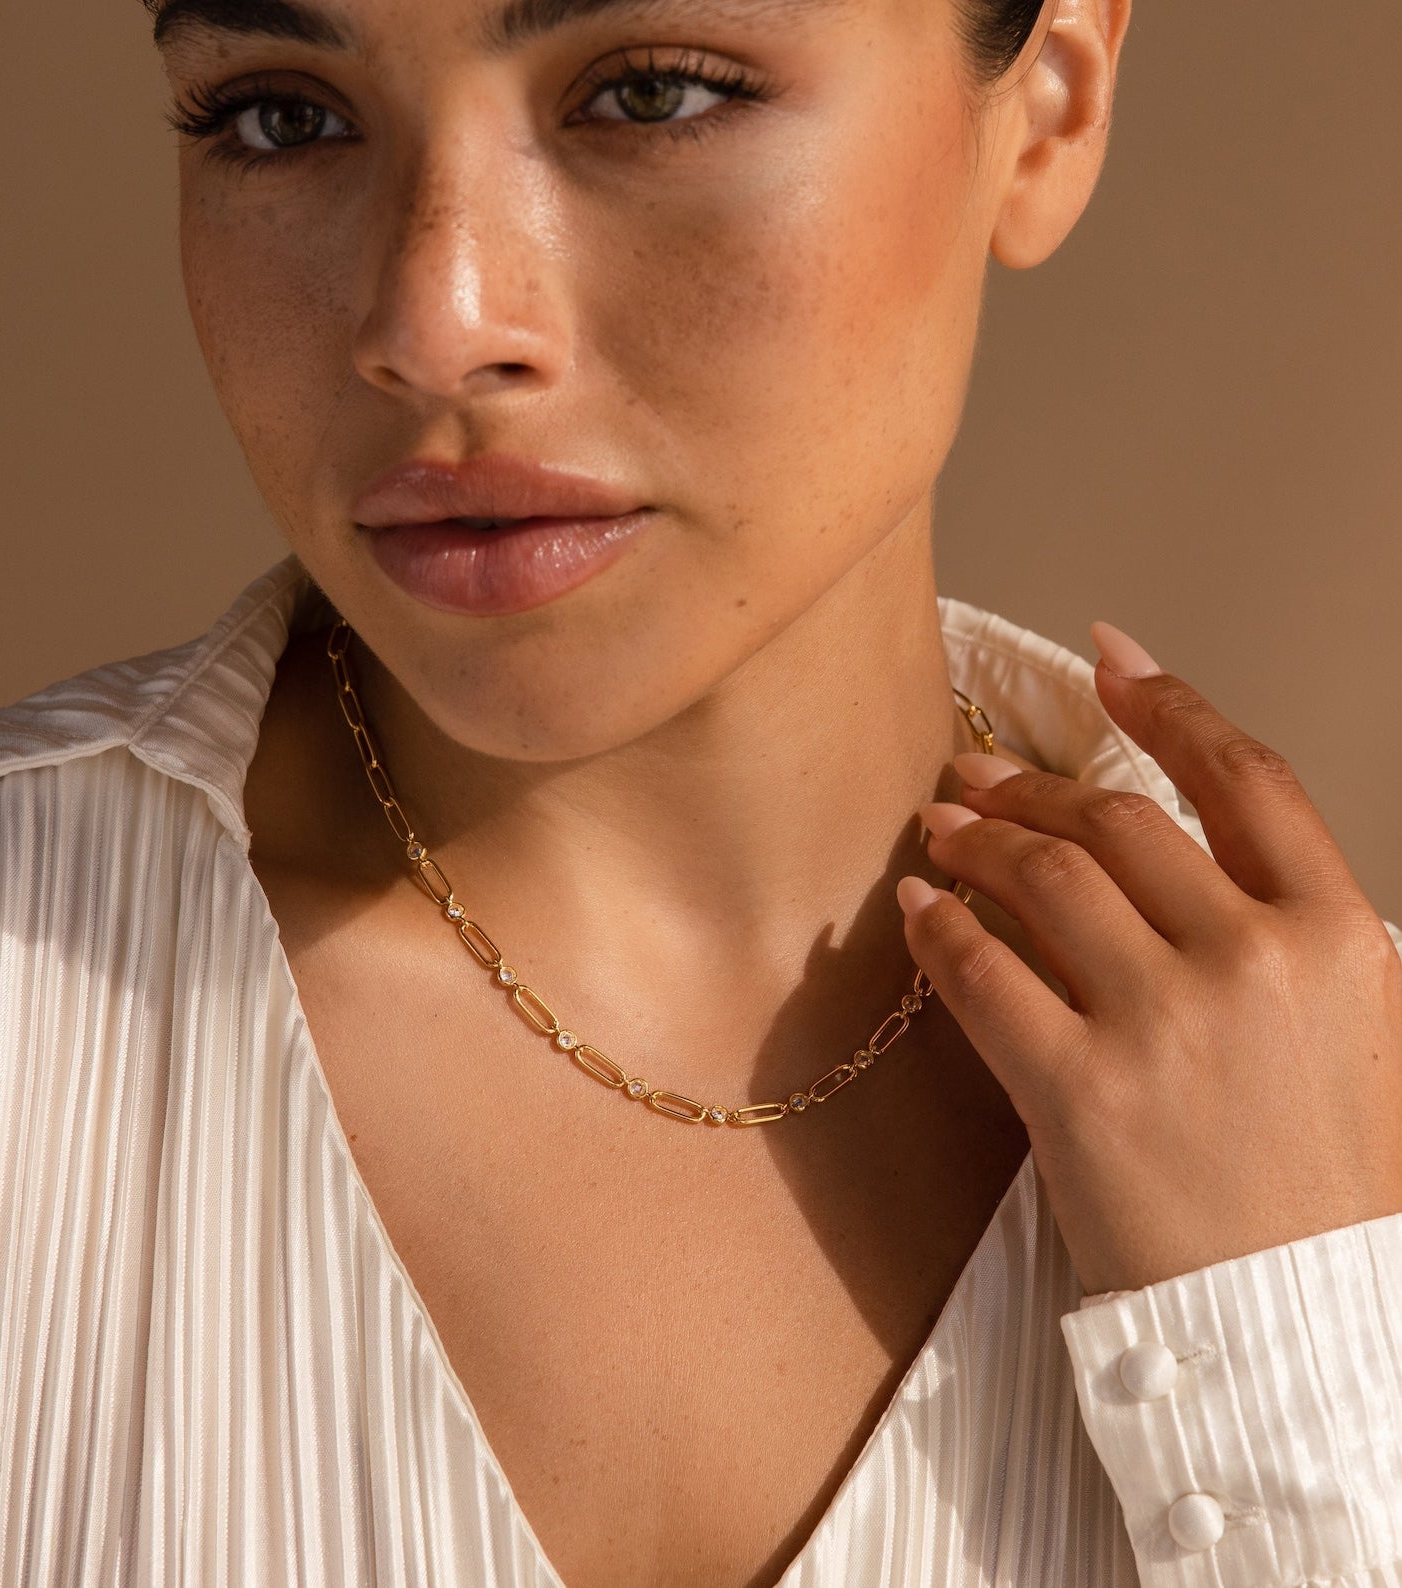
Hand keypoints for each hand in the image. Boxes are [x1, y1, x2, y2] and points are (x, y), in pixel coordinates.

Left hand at [896, 621, 1401, 1294]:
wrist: (1284, 1319)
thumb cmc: (1307, 1175)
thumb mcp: (1341, 1030)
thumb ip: (1267, 924)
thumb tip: (1161, 828)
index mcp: (1337, 939)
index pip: (1247, 779)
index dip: (1169, 704)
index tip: (1107, 659)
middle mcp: (1256, 963)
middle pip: (1120, 821)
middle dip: (1031, 786)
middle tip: (973, 775)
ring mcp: (1167, 1026)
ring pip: (1043, 879)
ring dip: (976, 840)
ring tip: (938, 829)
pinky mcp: (1080, 1092)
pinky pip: (982, 974)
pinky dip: (938, 929)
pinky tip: (917, 910)